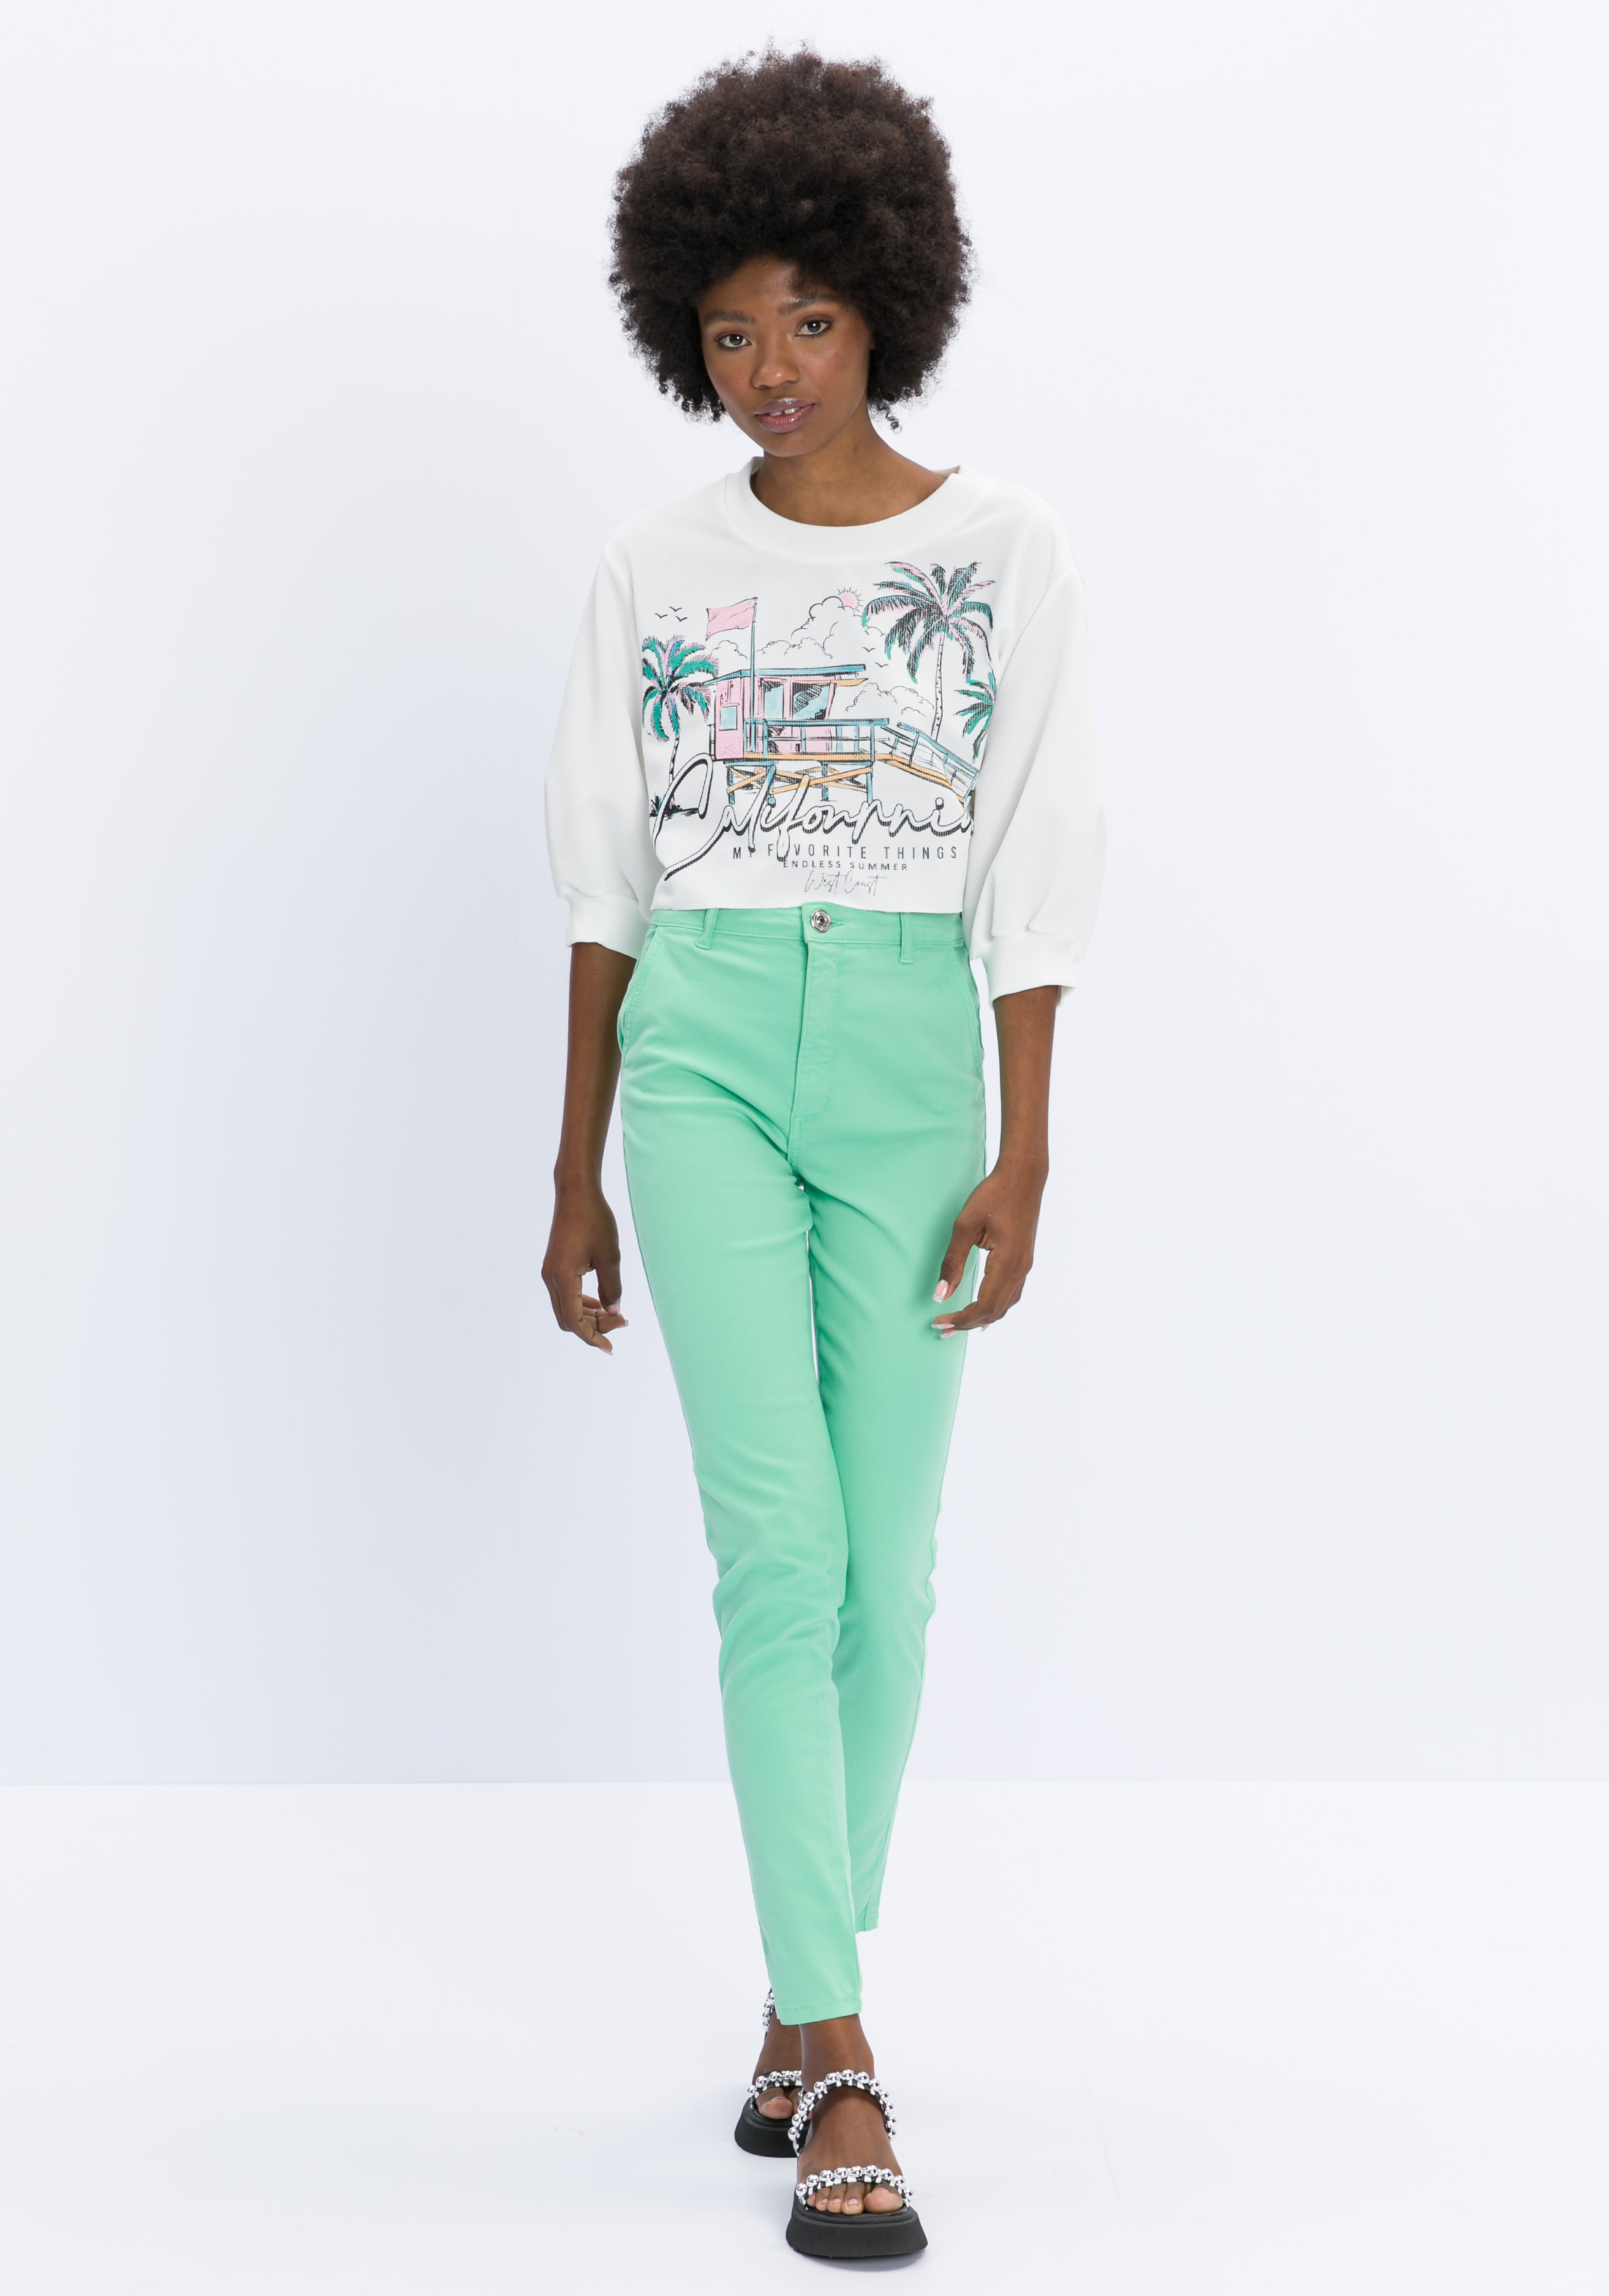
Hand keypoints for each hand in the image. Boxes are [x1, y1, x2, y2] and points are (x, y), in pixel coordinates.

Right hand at [543, 1181, 627, 1352]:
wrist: (576, 1192)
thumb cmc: (594, 1219)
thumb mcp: (610, 1257)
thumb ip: (613, 1288)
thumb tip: (613, 1312)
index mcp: (562, 1278)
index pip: (574, 1321)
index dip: (592, 1338)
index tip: (611, 1347)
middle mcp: (551, 1278)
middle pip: (568, 1319)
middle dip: (593, 1327)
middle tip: (622, 1322)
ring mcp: (550, 1272)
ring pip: (566, 1308)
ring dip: (588, 1316)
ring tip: (616, 1314)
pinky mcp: (555, 1265)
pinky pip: (566, 1294)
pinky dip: (583, 1303)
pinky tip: (602, 1302)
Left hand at [931, 1157, 1046, 1335]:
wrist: (1024, 1176)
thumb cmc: (993, 1195)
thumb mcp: (965, 1225)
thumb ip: (953, 1261)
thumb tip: (940, 1295)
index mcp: (1007, 1262)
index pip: (983, 1305)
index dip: (960, 1319)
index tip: (938, 1321)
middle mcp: (1021, 1269)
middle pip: (995, 1312)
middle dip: (967, 1324)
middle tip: (941, 1329)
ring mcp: (1026, 1266)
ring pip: (1005, 1306)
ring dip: (981, 1319)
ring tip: (957, 1324)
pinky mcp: (1025, 1260)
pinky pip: (1012, 1295)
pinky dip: (995, 1308)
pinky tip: (982, 1310)